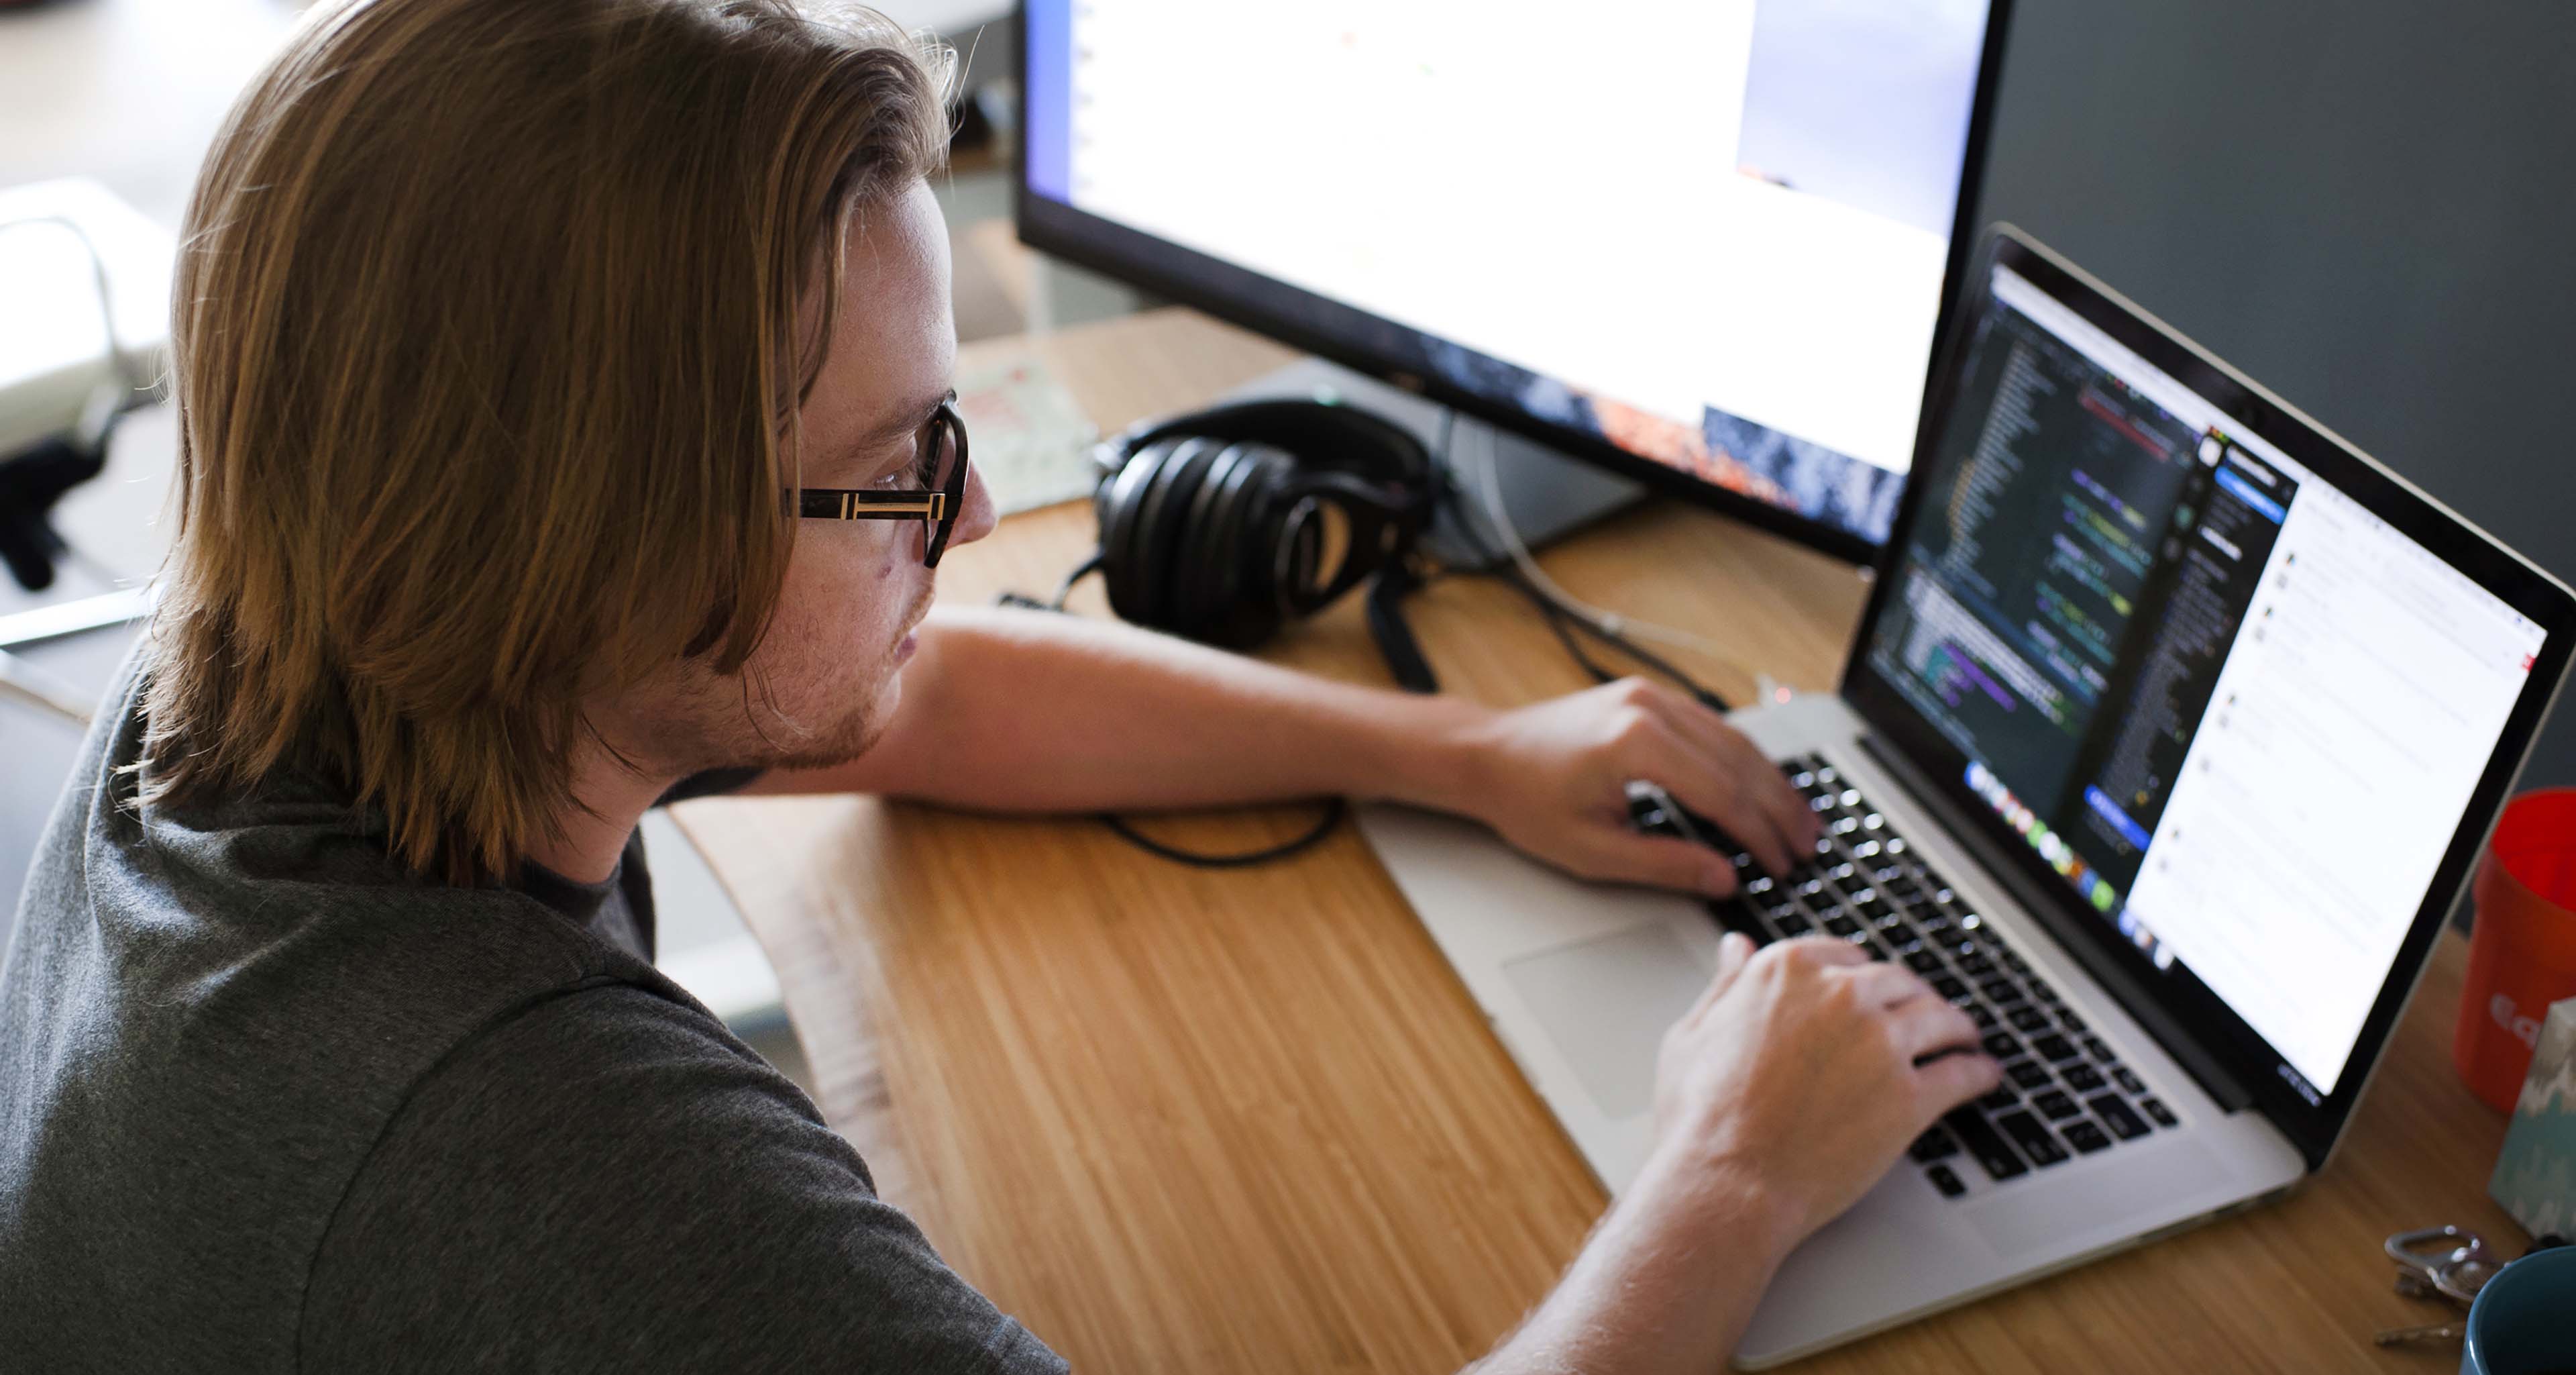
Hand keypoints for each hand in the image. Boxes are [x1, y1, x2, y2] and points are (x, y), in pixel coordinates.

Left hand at [1445, 677, 1818, 895]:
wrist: (1487, 754)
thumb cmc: (1525, 800)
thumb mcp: (1591, 850)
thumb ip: (1663, 865)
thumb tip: (1724, 877)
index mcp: (1635, 743)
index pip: (1720, 792)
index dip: (1757, 834)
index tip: (1780, 865)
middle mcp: (1649, 708)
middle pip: (1738, 761)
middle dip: (1778, 808)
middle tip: (1807, 846)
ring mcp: (1651, 696)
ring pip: (1733, 739)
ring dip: (1770, 782)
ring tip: (1799, 821)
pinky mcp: (1649, 697)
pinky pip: (1713, 728)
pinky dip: (1744, 760)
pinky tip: (1763, 786)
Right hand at [1648, 932, 2000, 1246]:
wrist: (1727, 1181)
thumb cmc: (1701, 1117)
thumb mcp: (1694, 1033)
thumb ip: (1726, 985)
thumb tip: (1736, 948)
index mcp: (1787, 971)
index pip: (1847, 957)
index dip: (1864, 977)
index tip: (1874, 991)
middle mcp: (1840, 995)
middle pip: (1900, 983)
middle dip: (1915, 998)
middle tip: (1925, 1017)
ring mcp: (1881, 1043)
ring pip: (1940, 1019)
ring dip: (1958, 1028)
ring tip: (1966, 1040)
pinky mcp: (1910, 1096)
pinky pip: (1961, 1073)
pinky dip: (1979, 1073)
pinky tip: (1984, 1076)